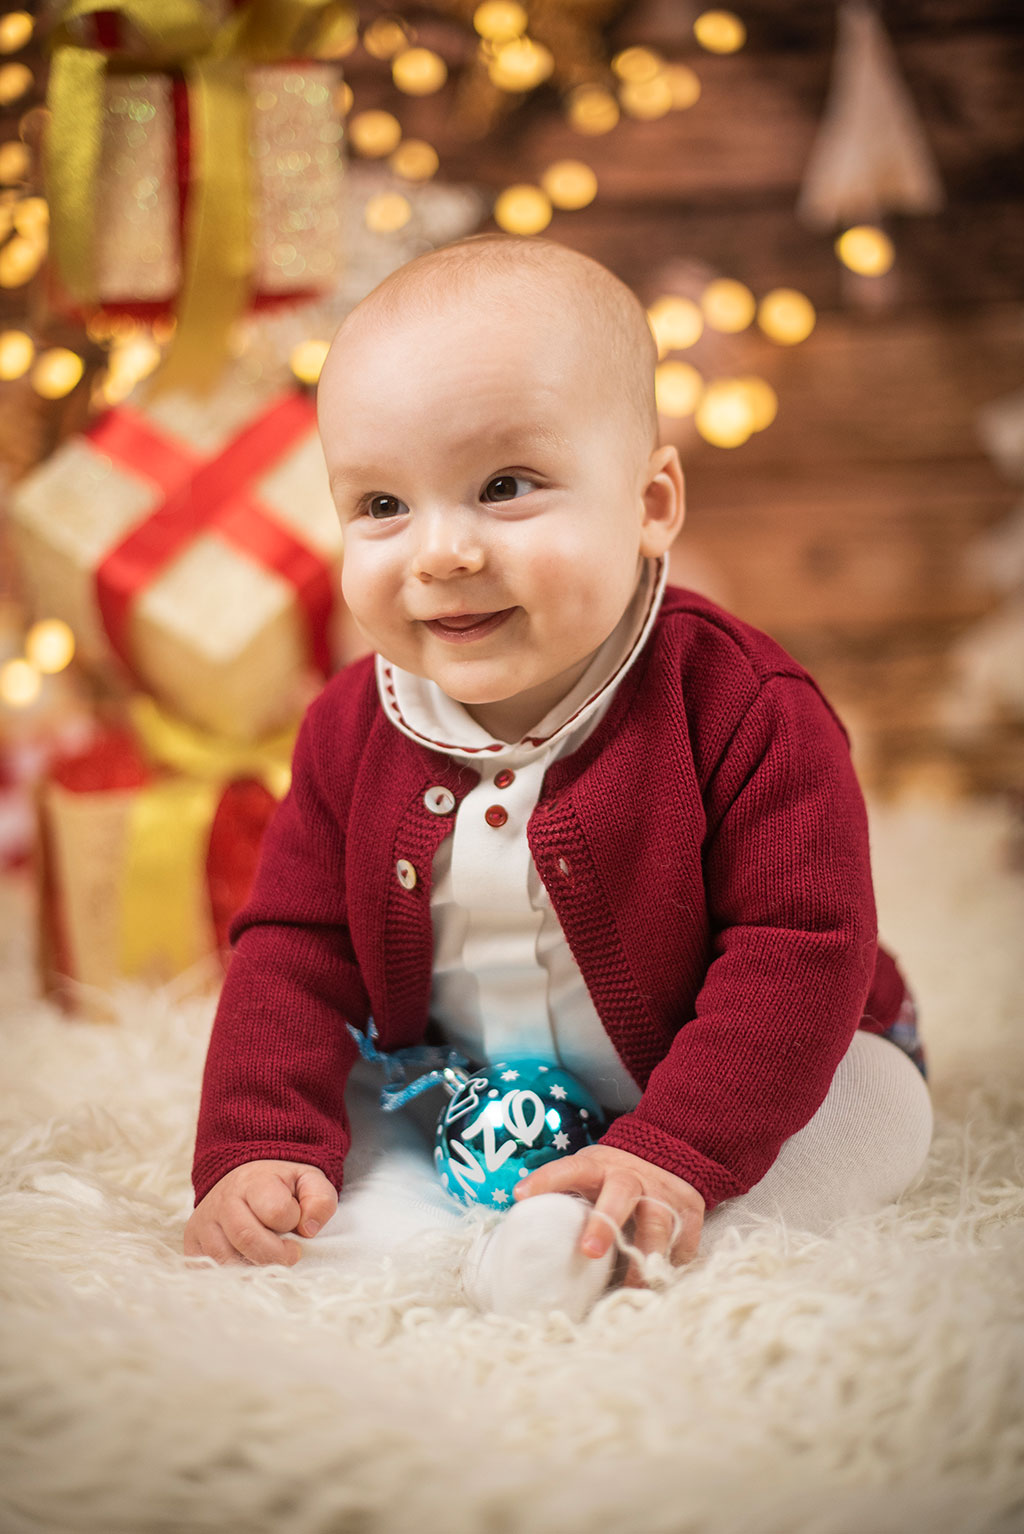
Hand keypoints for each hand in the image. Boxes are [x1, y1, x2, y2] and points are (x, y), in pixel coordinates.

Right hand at [184, 1160, 337, 1266]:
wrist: (243, 1179)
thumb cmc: (280, 1186)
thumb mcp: (308, 1180)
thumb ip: (319, 1199)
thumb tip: (309, 1230)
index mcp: (253, 1182)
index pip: (276, 1210)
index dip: (293, 1221)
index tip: (297, 1224)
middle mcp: (223, 1201)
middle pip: (247, 1238)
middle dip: (276, 1255)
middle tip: (290, 1255)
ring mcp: (203, 1223)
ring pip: (227, 1260)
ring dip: (254, 1268)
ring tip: (267, 1259)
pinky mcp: (192, 1243)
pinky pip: (209, 1271)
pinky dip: (231, 1277)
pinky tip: (247, 1266)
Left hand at [514, 1144, 703, 1285]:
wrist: (672, 1152)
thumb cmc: (613, 1176)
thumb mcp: (590, 1173)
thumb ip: (565, 1195)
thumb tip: (520, 1229)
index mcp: (599, 1166)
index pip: (570, 1168)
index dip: (547, 1180)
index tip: (521, 1196)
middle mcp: (631, 1178)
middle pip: (618, 1196)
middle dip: (604, 1223)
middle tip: (588, 1252)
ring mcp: (663, 1195)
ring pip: (657, 1225)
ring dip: (643, 1258)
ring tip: (631, 1288)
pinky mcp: (689, 1214)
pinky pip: (681, 1245)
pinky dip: (669, 1267)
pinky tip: (658, 1285)